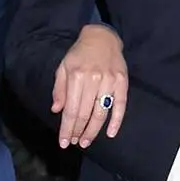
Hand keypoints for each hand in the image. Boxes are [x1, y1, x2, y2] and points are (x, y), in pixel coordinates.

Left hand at [52, 24, 128, 147]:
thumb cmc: (79, 54)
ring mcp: (110, 81)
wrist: (102, 37)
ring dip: (94, 130)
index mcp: (76, 76)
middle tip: (76, 143)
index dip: (67, 128)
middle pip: (85, 114)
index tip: (64, 142)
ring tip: (87, 141)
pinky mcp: (122, 82)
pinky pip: (120, 105)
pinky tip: (111, 133)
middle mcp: (93, 80)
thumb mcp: (64, 67)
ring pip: (101, 113)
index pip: (71, 110)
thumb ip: (59, 89)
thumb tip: (57, 110)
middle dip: (79, 132)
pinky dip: (117, 121)